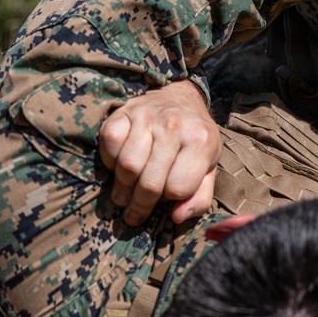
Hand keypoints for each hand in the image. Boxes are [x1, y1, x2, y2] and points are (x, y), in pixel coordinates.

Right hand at [98, 80, 219, 225]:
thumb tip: (177, 217)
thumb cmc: (194, 140)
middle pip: (150, 182)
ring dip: (122, 187)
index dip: (170, 200)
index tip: (166, 200)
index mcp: (201, 140)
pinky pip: (109, 143)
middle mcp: (174, 125)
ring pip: (127, 166)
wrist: (180, 98)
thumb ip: (199, 197)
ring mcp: (147, 116)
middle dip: (140, 206)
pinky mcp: (124, 112)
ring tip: (124, 196)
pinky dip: (110, 161)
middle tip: (134, 216)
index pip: (178, 188)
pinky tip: (119, 166)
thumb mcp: (208, 168)